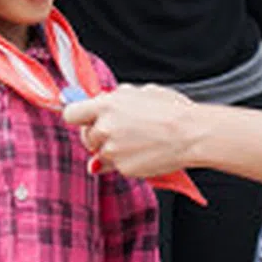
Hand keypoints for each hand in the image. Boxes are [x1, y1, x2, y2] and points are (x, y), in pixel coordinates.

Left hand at [63, 85, 198, 179]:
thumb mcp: (141, 93)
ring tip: (137, 141)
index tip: (84, 119)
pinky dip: (126, 161)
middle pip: (85, 137)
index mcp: (106, 106)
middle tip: (119, 131)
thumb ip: (116, 99)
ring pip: (101, 153)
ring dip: (113, 149)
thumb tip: (102, 100)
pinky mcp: (123, 168)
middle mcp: (104, 128)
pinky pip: (117, 166)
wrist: (191, 134)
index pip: (71, 114)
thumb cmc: (171, 110)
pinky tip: (144, 151)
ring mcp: (112, 151)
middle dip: (98, 135)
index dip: (78, 117)